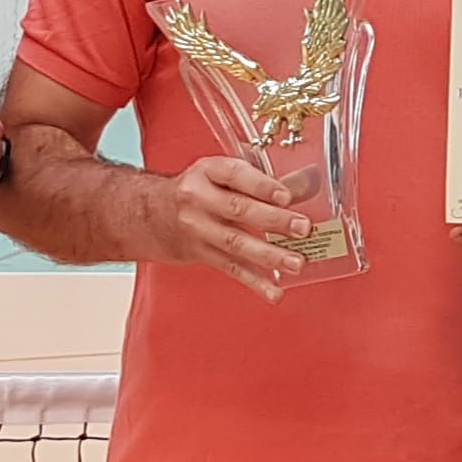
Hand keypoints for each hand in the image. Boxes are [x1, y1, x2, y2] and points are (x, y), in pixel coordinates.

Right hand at [165, 157, 316, 304]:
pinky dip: (255, 281)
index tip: (286, 195)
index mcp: (207, 171)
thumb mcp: (221, 172)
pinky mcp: (201, 253)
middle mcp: (198, 198)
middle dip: (274, 220)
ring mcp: (198, 228)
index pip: (235, 174)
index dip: (261, 185)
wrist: (155, 213)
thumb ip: (260, 175)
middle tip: (302, 228)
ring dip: (269, 255)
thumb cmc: (199, 188)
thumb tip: (307, 182)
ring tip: (296, 262)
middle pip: (238, 209)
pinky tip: (274, 291)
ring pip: (235, 243)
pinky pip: (231, 268)